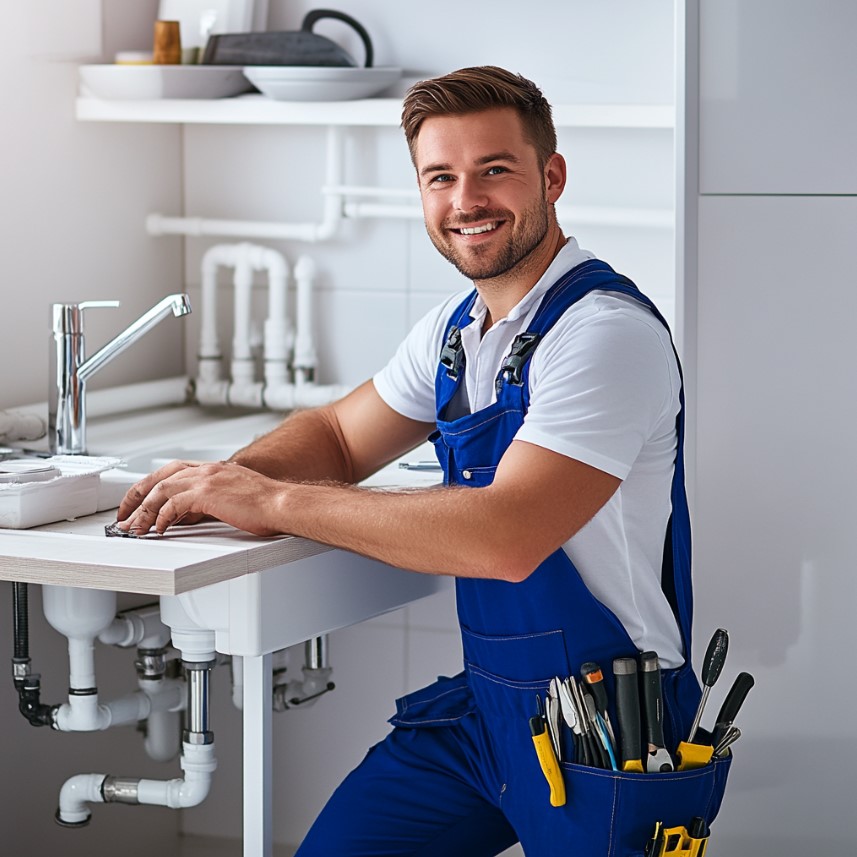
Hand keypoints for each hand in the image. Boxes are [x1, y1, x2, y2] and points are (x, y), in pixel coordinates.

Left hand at [116, 460, 288, 536]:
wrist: (283, 504)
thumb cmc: (268, 505)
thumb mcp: (235, 497)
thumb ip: (211, 501)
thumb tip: (190, 515)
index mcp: (214, 469)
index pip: (172, 471)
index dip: (151, 485)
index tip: (140, 501)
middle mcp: (207, 470)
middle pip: (159, 477)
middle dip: (136, 495)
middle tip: (125, 513)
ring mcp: (206, 479)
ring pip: (161, 491)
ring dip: (144, 511)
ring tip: (136, 527)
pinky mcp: (207, 494)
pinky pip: (172, 506)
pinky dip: (161, 518)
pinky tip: (159, 530)